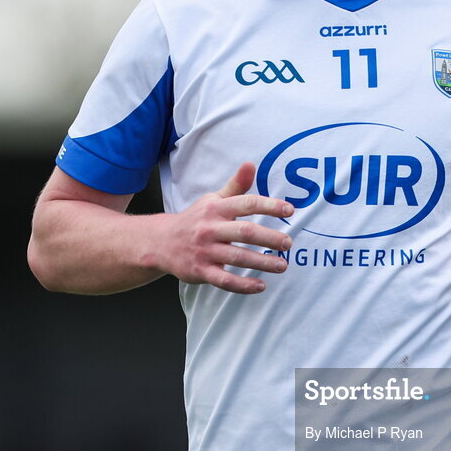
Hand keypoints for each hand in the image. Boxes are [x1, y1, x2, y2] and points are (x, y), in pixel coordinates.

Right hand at [153, 162, 293, 293]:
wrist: (160, 242)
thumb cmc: (195, 219)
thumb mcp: (213, 200)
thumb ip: (236, 186)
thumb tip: (251, 164)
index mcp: (216, 209)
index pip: (247, 204)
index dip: (269, 205)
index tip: (289, 210)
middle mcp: (210, 228)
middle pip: (245, 232)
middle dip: (269, 237)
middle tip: (288, 243)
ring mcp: (205, 251)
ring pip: (237, 257)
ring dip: (262, 262)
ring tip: (282, 265)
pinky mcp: (200, 271)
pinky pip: (224, 280)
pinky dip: (243, 285)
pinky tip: (260, 286)